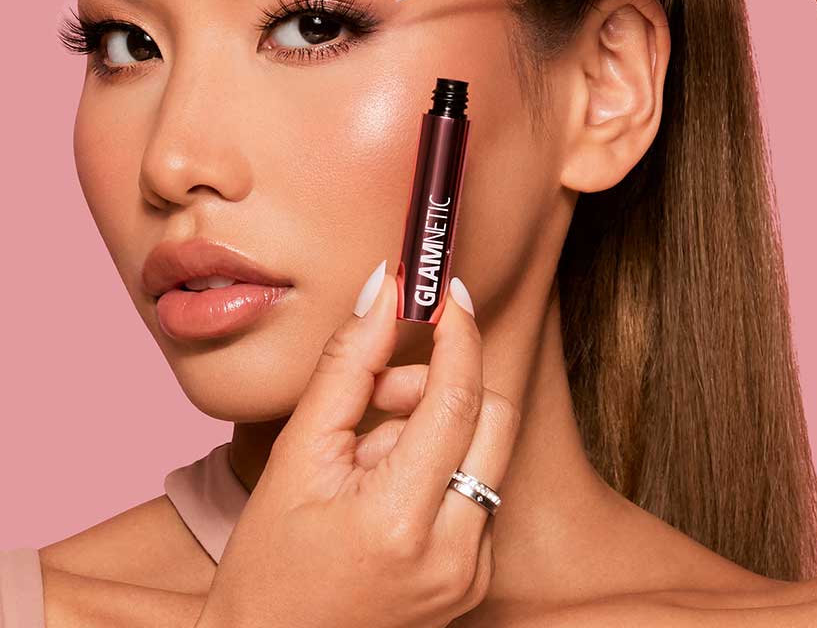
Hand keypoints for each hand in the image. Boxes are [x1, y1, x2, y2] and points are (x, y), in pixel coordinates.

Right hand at [196, 265, 519, 627]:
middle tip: (384, 389)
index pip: (457, 399)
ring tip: (370, 450)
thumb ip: (347, 365)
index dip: (458, 334)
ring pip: (489, 449)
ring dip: (439, 427)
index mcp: (399, 521)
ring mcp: (471, 573)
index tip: (445, 293)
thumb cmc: (268, 562)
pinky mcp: (476, 581)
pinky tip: (388, 486)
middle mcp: (453, 553)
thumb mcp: (296, 455)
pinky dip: (441, 466)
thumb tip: (384, 290)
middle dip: (445, 382)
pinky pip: (479, 488)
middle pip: (493, 417)